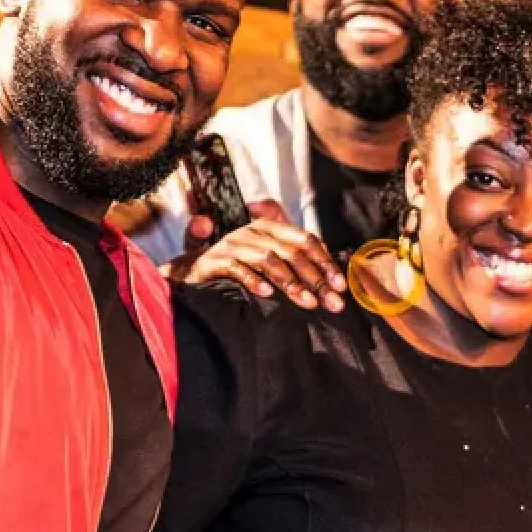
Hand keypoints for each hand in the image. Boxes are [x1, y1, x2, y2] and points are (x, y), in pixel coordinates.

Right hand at [168, 200, 345, 310]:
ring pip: (269, 260)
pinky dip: (253, 280)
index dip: (325, 262)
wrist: (190, 271)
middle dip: (315, 278)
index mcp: (269, 228)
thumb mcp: (266, 259)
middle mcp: (253, 232)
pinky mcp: (215, 260)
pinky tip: (267, 295)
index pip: (305, 240)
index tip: (340, 285)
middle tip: (331, 302)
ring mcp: (234, 244)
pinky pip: (238, 268)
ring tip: (307, 303)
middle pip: (292, 252)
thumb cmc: (235, 266)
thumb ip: (293, 258)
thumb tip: (328, 262)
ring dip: (291, 282)